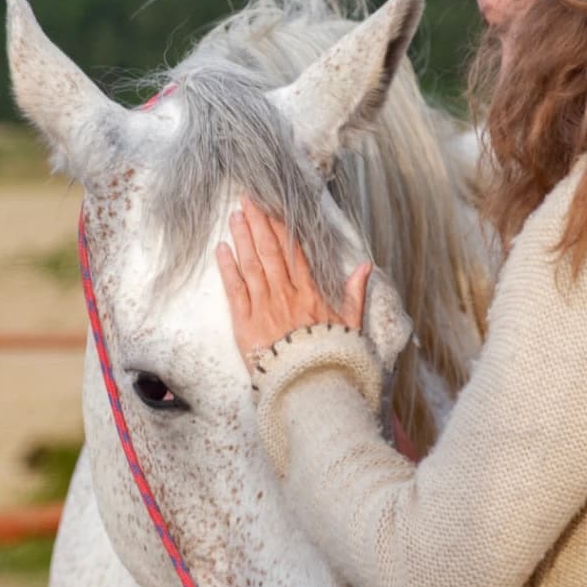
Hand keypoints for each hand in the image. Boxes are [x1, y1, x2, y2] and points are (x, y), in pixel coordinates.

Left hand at [216, 195, 371, 366]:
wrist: (310, 388)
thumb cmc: (331, 358)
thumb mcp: (351, 326)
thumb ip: (355, 294)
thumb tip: (365, 267)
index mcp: (312, 293)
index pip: (294, 251)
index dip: (282, 226)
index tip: (272, 206)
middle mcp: (287, 294)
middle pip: (270, 251)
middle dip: (258, 222)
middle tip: (247, 198)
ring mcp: (265, 308)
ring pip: (251, 265)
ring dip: (242, 238)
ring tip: (234, 216)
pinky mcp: (246, 324)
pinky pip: (235, 290)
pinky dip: (228, 268)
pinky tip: (221, 249)